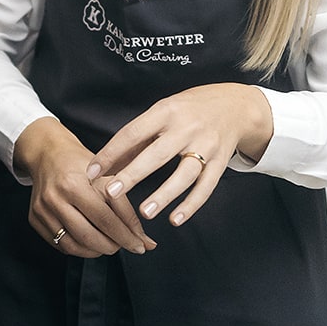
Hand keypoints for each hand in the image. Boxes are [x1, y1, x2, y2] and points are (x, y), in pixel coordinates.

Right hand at [14, 117, 153, 257]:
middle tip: (126, 245)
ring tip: (110, 244)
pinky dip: (80, 248)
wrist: (48, 154)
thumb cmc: (81, 163)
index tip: (141, 245)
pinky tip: (92, 242)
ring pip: (73, 245)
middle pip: (88, 236)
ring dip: (97, 251)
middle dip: (113, 246)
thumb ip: (126, 208)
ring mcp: (42, 211)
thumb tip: (146, 241)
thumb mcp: (107, 176)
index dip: (126, 236)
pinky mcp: (35, 219)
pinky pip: (60, 245)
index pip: (105, 219)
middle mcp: (54, 199)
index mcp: (74, 185)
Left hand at [95, 84, 273, 228]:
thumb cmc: (189, 110)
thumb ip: (136, 139)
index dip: (111, 153)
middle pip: (158, 154)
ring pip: (185, 173)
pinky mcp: (220, 162)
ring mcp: (206, 146)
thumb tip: (106, 166)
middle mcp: (187, 128)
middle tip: (111, 192)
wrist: (235, 106)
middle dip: (133, 174)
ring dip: (164, 194)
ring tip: (145, 212)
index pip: (133, 133)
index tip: (92, 171)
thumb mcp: (162, 113)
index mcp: (166, 111)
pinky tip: (176, 219)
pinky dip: (191, 204)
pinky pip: (206, 187)